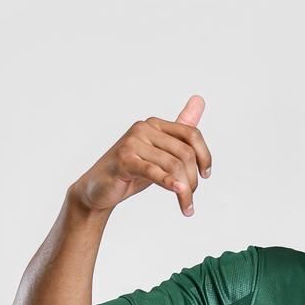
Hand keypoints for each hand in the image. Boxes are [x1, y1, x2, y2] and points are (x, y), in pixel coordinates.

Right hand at [70, 95, 210, 217]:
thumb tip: (200, 99)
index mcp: (155, 124)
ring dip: (184, 190)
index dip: (204, 156)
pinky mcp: (124, 160)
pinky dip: (170, 183)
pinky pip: (154, 171)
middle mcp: (144, 128)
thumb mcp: (159, 151)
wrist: (99, 187)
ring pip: (173, 165)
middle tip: (191, 196)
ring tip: (186, 205)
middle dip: (193, 178)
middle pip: (184, 153)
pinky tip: (179, 193)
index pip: (191, 134)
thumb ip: (179, 129)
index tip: (205, 175)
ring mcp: (132, 143)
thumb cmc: (132, 169)